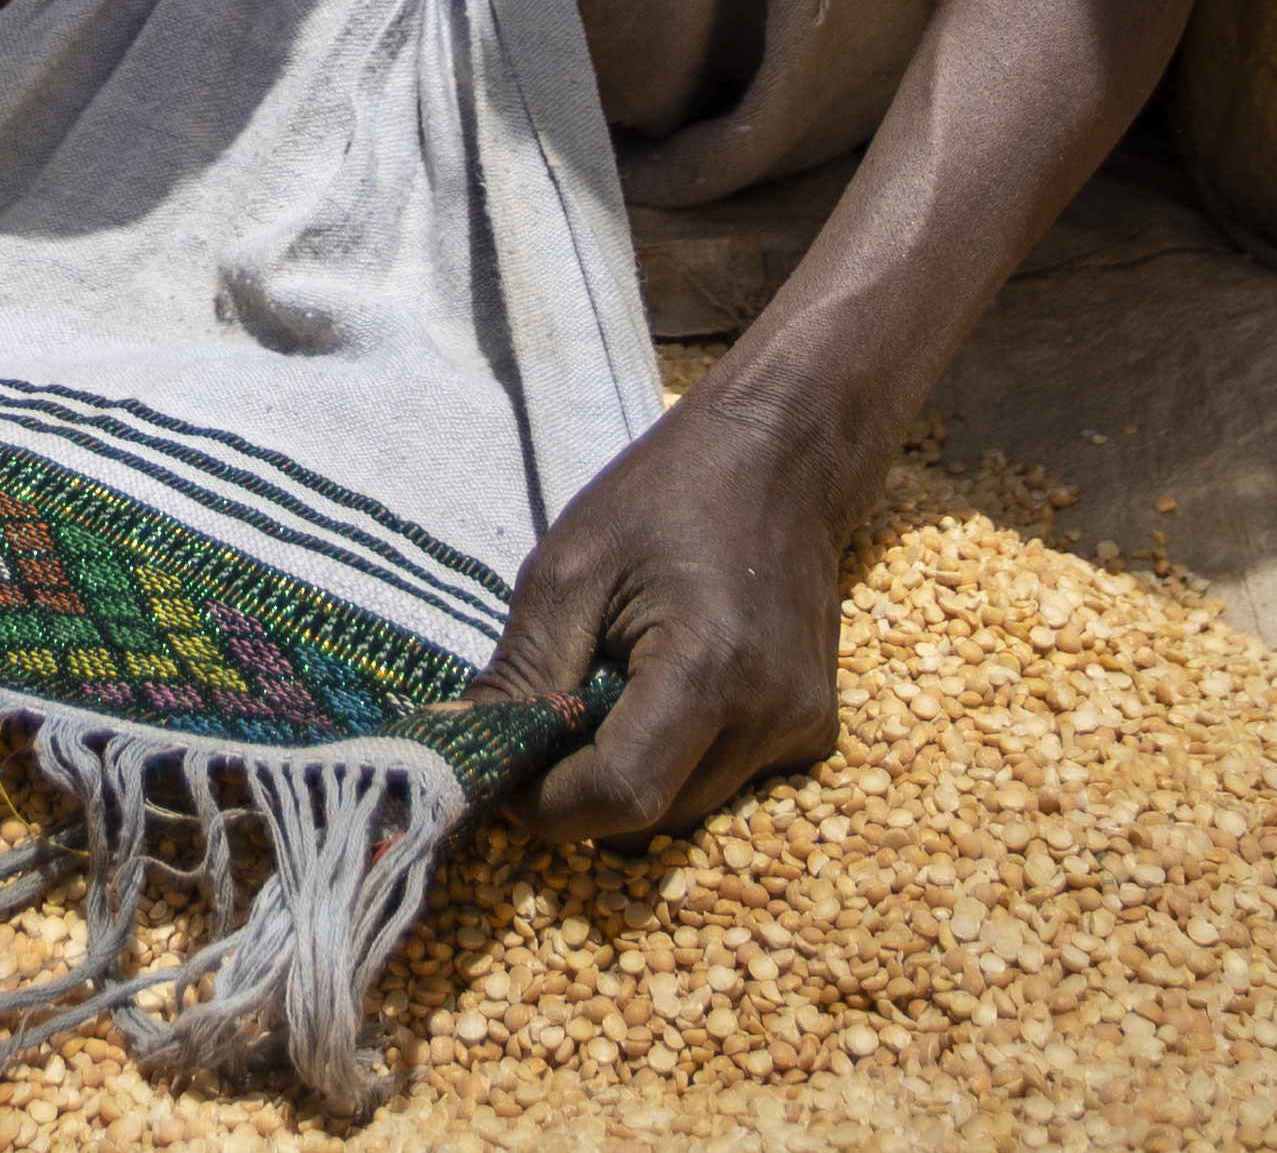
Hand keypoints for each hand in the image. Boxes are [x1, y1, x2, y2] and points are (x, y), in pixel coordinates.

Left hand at [472, 398, 846, 840]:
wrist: (782, 458)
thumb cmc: (666, 497)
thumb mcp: (571, 566)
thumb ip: (521, 670)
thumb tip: (464, 749)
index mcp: (709, 665)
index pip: (620, 795)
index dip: (549, 805)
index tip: (505, 774)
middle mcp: (770, 714)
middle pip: (651, 819)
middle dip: (583, 792)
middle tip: (547, 722)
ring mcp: (801, 728)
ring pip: (686, 813)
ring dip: (630, 779)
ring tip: (610, 690)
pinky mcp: (812, 732)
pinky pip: (722, 786)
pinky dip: (676, 763)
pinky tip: (662, 691)